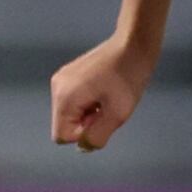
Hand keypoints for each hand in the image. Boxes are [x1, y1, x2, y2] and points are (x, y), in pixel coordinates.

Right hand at [49, 34, 150, 149]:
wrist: (134, 44)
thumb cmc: (128, 77)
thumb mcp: (118, 113)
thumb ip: (98, 135)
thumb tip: (84, 147)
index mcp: (64, 98)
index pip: (62, 136)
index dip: (85, 134)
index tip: (104, 118)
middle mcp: (57, 88)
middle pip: (66, 124)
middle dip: (88, 123)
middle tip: (109, 107)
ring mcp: (62, 79)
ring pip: (72, 112)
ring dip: (91, 112)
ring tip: (110, 97)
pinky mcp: (70, 74)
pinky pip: (76, 100)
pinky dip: (91, 102)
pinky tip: (106, 90)